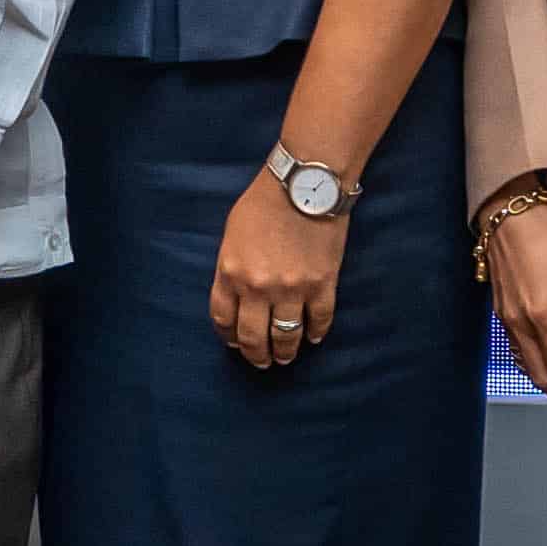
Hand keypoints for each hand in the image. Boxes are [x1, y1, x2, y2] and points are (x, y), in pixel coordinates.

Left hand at [212, 169, 344, 371]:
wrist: (306, 184)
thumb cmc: (264, 202)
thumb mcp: (232, 233)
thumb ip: (231, 267)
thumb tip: (236, 295)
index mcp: (231, 273)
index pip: (223, 320)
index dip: (228, 337)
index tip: (235, 343)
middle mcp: (258, 288)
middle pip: (253, 337)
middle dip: (256, 355)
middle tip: (262, 362)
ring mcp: (292, 290)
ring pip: (286, 337)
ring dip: (285, 353)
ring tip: (285, 357)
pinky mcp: (322, 286)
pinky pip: (320, 321)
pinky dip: (317, 334)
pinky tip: (314, 338)